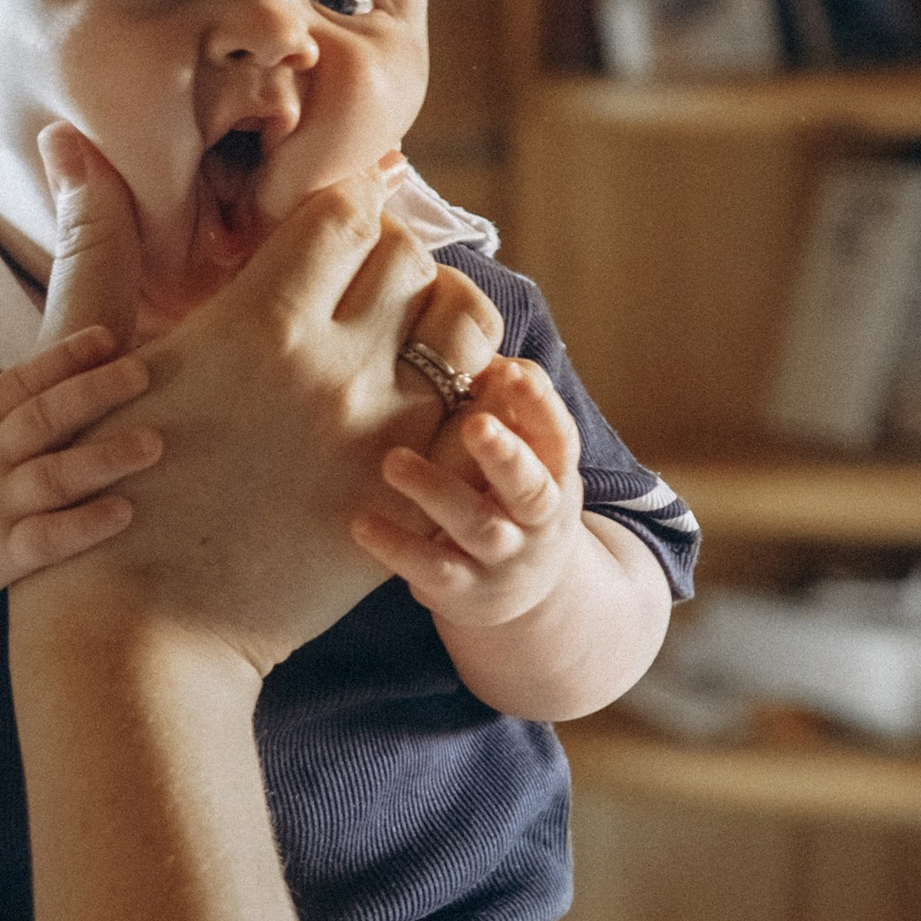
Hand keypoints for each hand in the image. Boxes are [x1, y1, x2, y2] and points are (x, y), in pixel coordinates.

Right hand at [0, 327, 160, 607]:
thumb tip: (16, 374)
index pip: (21, 380)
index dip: (65, 357)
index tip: (109, 337)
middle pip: (44, 417)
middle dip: (94, 392)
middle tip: (143, 374)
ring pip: (53, 476)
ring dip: (104, 458)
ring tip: (153, 443)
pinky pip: (46, 539)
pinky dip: (84, 526)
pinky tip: (124, 513)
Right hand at [32, 130, 450, 678]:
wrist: (134, 634)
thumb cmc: (87, 493)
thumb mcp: (84, 360)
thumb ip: (95, 243)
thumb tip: (66, 141)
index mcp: (256, 320)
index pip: (344, 209)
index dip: (331, 209)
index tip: (311, 232)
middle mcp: (334, 368)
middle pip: (408, 258)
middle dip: (381, 258)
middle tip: (345, 285)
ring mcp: (380, 438)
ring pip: (463, 329)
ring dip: (435, 317)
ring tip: (391, 338)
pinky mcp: (403, 499)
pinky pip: (473, 414)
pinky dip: (459, 393)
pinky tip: (415, 402)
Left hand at [358, 351, 583, 633]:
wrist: (522, 592)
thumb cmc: (506, 494)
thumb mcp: (521, 453)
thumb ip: (501, 403)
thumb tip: (465, 327)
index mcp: (556, 472)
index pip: (558, 436)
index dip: (540, 405)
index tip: (511, 372)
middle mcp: (537, 518)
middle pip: (529, 487)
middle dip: (504, 455)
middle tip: (474, 424)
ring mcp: (503, 557)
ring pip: (476, 526)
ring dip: (437, 492)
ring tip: (393, 462)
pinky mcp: (463, 590)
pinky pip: (432, 569)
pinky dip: (398, 546)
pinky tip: (361, 522)